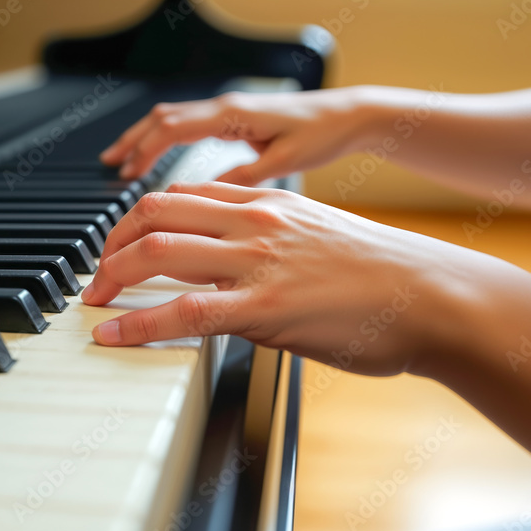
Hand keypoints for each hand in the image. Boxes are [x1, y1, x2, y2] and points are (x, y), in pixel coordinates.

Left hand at [81, 182, 513, 375]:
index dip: (138, 219)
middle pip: (155, 211)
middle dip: (111, 243)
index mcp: (268, 202)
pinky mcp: (264, 307)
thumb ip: (269, 242)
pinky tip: (111, 335)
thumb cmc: (384, 274)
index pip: (182, 195)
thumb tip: (230, 270)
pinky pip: (182, 311)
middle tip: (97, 273)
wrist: (436, 296)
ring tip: (94, 302)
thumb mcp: (318, 236)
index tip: (120, 244)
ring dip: (112, 276)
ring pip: (158, 250)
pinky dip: (135, 323)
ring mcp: (257, 260)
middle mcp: (255, 220)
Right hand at [100, 89, 373, 185]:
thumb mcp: (284, 162)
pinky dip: (162, 137)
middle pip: (162, 119)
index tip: (126, 175)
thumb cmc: (321, 134)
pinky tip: (156, 154)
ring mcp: (226, 111)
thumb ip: (244, 176)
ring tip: (119, 160)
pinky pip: (186, 123)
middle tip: (109, 168)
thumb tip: (205, 196)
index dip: (145, 152)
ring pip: (170, 117)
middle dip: (132, 142)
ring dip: (142, 136)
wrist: (346, 115)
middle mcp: (224, 108)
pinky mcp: (232, 118)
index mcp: (232, 116)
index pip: (173, 129)